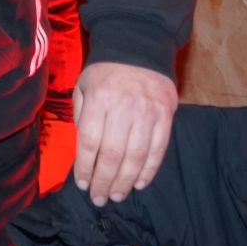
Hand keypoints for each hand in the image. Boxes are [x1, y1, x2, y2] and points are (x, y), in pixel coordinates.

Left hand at [73, 61, 176, 205]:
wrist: (138, 47)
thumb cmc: (105, 71)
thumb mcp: (83, 86)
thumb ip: (81, 116)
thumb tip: (83, 152)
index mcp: (99, 99)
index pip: (89, 141)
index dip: (85, 167)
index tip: (82, 184)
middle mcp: (123, 107)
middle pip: (113, 154)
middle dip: (104, 181)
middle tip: (99, 198)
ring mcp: (147, 112)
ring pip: (136, 156)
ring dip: (126, 181)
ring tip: (117, 195)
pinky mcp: (165, 116)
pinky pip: (158, 149)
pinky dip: (149, 170)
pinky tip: (139, 183)